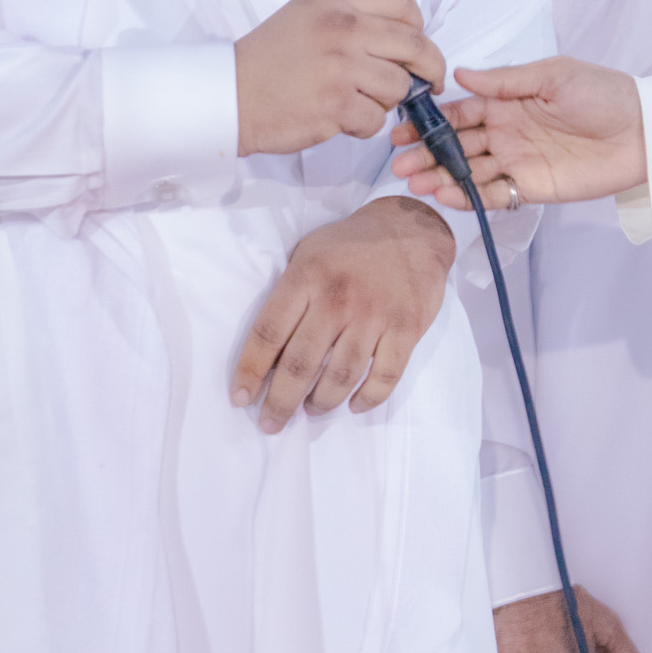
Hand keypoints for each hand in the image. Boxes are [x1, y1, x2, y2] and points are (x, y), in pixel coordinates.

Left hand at [230, 196, 455, 432]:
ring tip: (310, 410)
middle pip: (301, 365)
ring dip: (321, 403)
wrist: (411, 228)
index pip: (269, 333)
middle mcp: (338, 299)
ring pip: (340, 377)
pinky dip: (366, 399)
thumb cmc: (350, 245)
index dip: (251, 371)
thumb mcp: (308, 253)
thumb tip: (269, 350)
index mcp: (306, 277)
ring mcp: (374, 315)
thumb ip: (289, 294)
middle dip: (280, 402)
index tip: (240, 398)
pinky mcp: (406, 329)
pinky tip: (352, 405)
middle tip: (270, 423)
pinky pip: (384, 377)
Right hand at [235, 0, 444, 157]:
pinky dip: (365, 124)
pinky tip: (341, 117)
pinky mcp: (337, 104)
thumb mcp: (307, 13)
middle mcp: (342, 27)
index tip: (416, 43)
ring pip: (399, 86)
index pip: (401, 1)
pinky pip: (377, 118)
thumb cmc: (270, 58)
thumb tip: (405, 35)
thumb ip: (353, 14)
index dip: (417, 25)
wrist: (232, 94)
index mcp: (335, 0)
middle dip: (429, 67)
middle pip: (414, 45)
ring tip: (357, 100)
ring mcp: (341, 66)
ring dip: (386, 100)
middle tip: (428, 81)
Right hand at [390, 55, 645, 211]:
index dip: (430, 122)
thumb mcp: (553, 75)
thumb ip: (505, 80)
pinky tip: (446, 196)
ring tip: (413, 184)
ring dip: (440, 177)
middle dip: (426, 154)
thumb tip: (459, 75)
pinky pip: (493, 194)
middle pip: (457, 145)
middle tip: (398, 165)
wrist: (644, 132)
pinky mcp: (531, 188)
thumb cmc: (602, 94)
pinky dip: (469, 197)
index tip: (401, 131)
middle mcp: (505, 132)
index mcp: (507, 101)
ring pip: (468, 171)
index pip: (459, 112)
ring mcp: (516, 161)